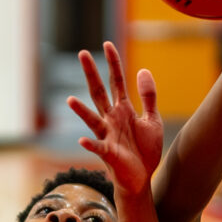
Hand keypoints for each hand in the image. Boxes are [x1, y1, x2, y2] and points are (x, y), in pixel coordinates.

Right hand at [68, 42, 163, 194]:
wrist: (143, 178)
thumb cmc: (144, 150)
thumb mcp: (152, 119)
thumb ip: (148, 96)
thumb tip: (143, 70)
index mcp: (123, 110)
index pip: (116, 81)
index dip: (113, 63)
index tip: (107, 44)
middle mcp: (111, 119)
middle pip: (99, 93)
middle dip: (92, 74)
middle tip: (82, 54)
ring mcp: (108, 136)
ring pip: (92, 120)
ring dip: (81, 111)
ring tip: (70, 100)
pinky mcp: (109, 154)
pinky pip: (98, 147)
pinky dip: (90, 144)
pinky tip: (82, 140)